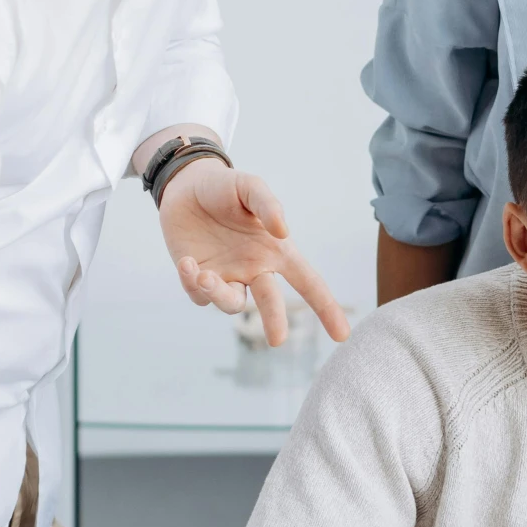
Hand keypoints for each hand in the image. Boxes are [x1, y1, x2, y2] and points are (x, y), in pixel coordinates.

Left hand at [159, 158, 349, 345]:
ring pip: (231, 303)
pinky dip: (192, 283)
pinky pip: (198, 295)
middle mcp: (254, 269)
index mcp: (276, 252)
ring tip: (205, 277)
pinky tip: (186, 261)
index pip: (308, 282)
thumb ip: (268, 205)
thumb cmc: (224, 187)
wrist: (184, 186)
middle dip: (275, 320)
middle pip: (270, 302)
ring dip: (220, 294)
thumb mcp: (249, 186)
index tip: (342, 336)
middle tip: (277, 340)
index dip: (326, 308)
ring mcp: (227, 276)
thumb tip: (283, 231)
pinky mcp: (198, 278)